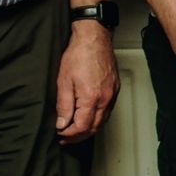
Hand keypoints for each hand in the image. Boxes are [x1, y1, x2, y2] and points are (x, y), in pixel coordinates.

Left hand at [56, 22, 119, 143]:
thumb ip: (63, 106)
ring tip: (74, 130)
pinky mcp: (115, 90)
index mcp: (91, 99)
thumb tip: (62, 123)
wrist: (94, 39)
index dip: (69, 134)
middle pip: (94, 128)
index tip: (60, 133)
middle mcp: (105, 99)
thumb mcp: (64, 81)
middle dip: (78, 136)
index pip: (82, 127)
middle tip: (65, 137)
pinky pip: (107, 111)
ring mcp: (112, 95)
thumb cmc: (79, 55)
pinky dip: (97, 119)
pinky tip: (88, 116)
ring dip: (88, 129)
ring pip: (102, 121)